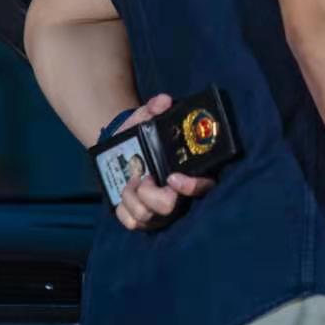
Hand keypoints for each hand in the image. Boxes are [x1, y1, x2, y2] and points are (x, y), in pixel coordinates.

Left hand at [113, 93, 214, 232]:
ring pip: (147, 216)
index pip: (203, 188)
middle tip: (142, 177)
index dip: (191, 187)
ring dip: (131, 197)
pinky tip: (123, 196)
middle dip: (150, 194)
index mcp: (188, 173)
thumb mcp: (145, 119)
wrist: (120, 151)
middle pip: (170, 207)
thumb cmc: (141, 136)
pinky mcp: (142, 220)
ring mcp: (159, 212)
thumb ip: (154, 109)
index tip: (172, 177)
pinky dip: (123, 210)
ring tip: (130, 181)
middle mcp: (177, 197)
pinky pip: (131, 223)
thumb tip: (163, 101)